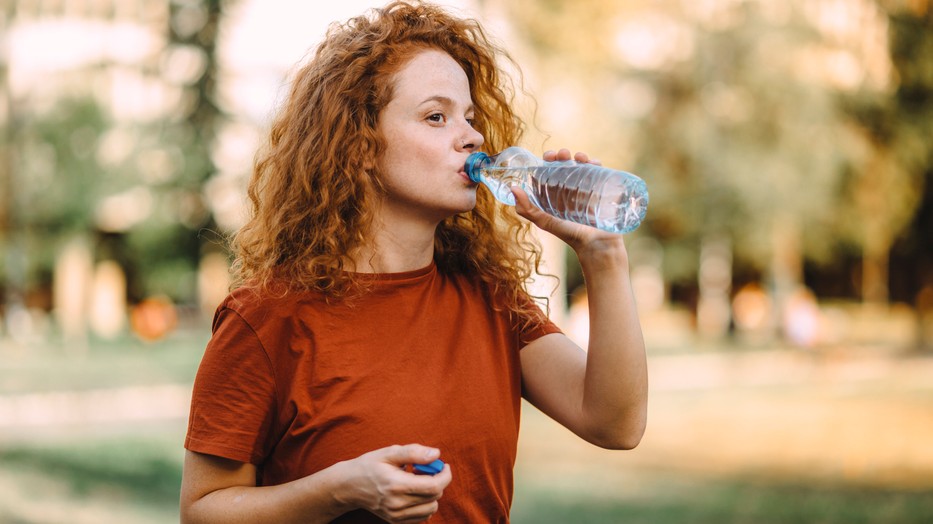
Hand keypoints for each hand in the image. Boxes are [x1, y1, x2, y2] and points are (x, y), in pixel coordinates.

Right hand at [338, 444, 450, 522]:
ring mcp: (396, 515)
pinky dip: (424, 505)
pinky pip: (422, 516)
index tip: (443, 465)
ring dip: (432, 494)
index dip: (445, 475)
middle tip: (425, 470)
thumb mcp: (389, 453)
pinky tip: (414, 493)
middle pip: (435, 497)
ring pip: (431, 509)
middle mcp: (397, 504)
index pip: (434, 486)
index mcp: (396, 485)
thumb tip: (436, 454)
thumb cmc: (370, 465)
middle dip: (438, 481)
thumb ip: (414, 452)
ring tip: (418, 482)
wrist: (349, 486)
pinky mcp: (395, 521)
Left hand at [511, 148, 626, 258]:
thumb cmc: (569, 234)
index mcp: (553, 193)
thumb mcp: (544, 221)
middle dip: (562, 155)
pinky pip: (597, 171)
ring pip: (580, 165)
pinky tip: (592, 163)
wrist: (596, 244)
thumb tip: (513, 188)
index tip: (548, 157)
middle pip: (564, 165)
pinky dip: (594, 163)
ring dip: (578, 156)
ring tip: (578, 157)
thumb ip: (527, 209)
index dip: (547, 161)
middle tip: (562, 155)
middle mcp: (568, 188)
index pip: (548, 171)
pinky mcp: (600, 188)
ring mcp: (585, 187)